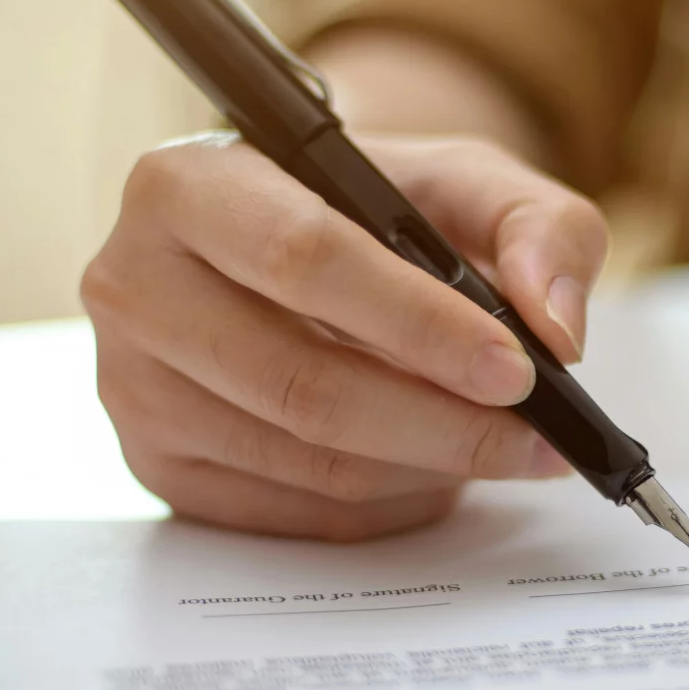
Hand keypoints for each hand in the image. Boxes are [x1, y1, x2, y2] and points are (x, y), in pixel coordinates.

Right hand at [85, 132, 604, 539]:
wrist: (293, 241)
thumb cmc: (373, 204)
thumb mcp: (467, 178)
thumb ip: (539, 226)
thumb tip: (557, 328)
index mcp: (186, 182)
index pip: (302, 259)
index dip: (417, 324)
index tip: (516, 370)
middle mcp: (131, 282)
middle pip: (300, 382)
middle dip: (440, 422)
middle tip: (537, 439)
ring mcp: (131, 386)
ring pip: (302, 458)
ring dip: (424, 469)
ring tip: (501, 451)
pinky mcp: (155, 465)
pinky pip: (290, 511)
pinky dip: (385, 504)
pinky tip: (435, 472)